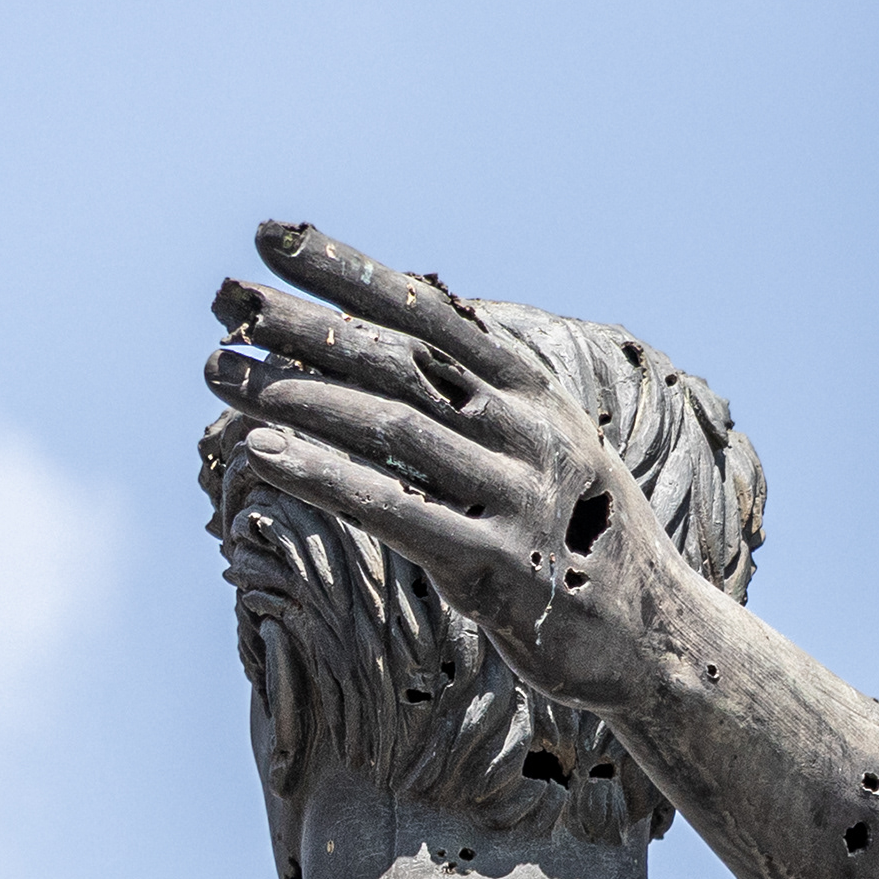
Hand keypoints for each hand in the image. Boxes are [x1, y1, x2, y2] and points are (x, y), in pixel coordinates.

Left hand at [202, 223, 656, 682]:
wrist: (657, 640)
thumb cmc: (582, 537)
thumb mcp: (551, 447)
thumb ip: (482, 397)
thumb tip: (395, 335)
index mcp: (537, 392)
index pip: (429, 311)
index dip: (347, 270)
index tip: (270, 238)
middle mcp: (531, 432)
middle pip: (398, 360)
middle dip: (303, 326)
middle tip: (224, 302)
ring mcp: (519, 499)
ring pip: (391, 427)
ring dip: (297, 395)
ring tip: (221, 371)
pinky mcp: (499, 570)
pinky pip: (397, 511)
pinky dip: (326, 477)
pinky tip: (263, 454)